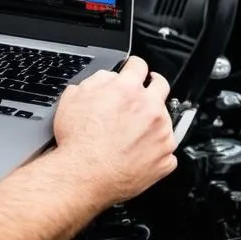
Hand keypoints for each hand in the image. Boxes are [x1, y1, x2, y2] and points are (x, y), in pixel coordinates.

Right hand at [52, 55, 176, 204]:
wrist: (84, 174)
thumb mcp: (75, 97)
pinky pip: (166, 149)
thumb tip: (108, 79)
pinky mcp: (166, 159)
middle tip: (144, 90)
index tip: (133, 69)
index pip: (139, 65)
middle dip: (153, 84)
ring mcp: (162, 134)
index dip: (133, 65)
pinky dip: (155, 148)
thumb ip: (97, 81)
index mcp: (128, 90)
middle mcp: (150, 109)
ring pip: (165, 118)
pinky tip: (138, 152)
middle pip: (161, 86)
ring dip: (152, 120)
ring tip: (132, 132)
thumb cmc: (77, 139)